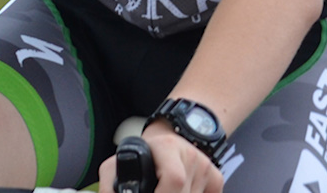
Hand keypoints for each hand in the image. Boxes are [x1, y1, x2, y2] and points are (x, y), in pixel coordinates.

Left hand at [98, 123, 223, 192]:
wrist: (167, 139)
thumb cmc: (143, 155)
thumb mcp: (118, 164)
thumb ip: (110, 184)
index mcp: (167, 147)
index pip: (175, 179)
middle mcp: (190, 154)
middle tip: (155, 190)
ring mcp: (205, 166)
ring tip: (164, 189)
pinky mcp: (216, 177)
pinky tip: (180, 191)